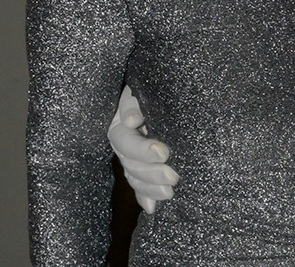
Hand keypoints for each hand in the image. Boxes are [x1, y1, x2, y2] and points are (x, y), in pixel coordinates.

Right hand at [107, 86, 178, 213]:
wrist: (162, 92)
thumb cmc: (152, 87)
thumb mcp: (139, 90)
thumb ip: (133, 103)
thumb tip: (130, 121)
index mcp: (119, 125)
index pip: (125, 141)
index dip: (142, 150)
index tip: (164, 153)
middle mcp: (122, 144)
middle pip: (130, 164)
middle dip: (152, 174)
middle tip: (174, 177)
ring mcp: (129, 157)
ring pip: (135, 178)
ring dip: (151, 188)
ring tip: (171, 193)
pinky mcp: (140, 168)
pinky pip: (138, 187)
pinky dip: (145, 197)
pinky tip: (152, 208)